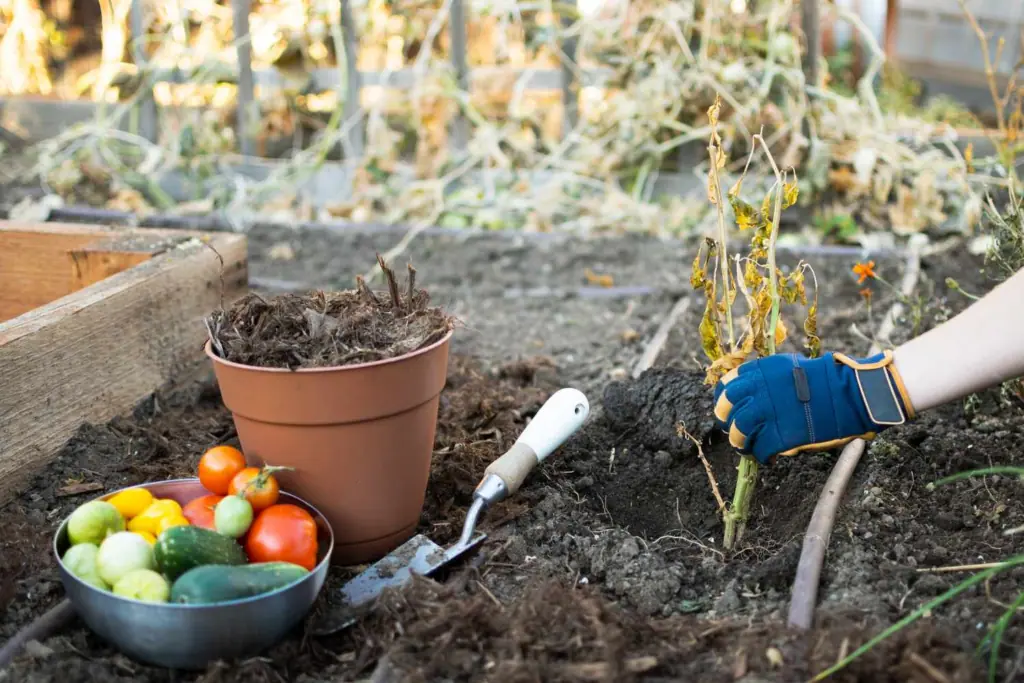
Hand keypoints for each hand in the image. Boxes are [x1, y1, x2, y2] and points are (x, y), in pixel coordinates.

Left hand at [712, 351, 915, 464]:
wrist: (849, 394)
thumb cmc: (823, 379)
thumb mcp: (787, 367)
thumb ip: (765, 378)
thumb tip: (750, 391)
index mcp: (759, 372)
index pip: (727, 386)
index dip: (724, 399)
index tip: (726, 407)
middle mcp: (758, 392)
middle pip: (725, 410)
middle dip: (726, 420)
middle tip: (734, 429)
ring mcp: (767, 415)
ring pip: (738, 432)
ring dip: (740, 441)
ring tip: (747, 445)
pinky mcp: (779, 436)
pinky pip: (760, 450)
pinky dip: (761, 455)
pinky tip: (768, 456)